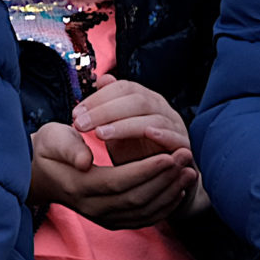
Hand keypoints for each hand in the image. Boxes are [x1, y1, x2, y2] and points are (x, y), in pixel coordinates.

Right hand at [31, 119, 198, 228]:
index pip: (120, 181)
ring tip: (189, 172)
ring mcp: (102, 218)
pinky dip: (163, 208)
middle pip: (136, 198)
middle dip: (165, 178)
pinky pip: (142, 219)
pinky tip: (177, 191)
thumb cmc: (49, 150)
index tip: (170, 154)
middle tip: (186, 157)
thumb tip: (84, 160)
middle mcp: (92, 208)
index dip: (147, 169)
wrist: (39, 174)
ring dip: (169, 193)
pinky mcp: (111, 221)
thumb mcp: (52, 140)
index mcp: (80, 186)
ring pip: (143, 211)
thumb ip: (69, 148)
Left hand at [73, 80, 190, 163]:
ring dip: (125, 125)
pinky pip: (176, 137)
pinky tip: (147, 134)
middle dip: (105, 111)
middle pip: (136, 99)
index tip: (75, 114)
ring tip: (100, 134)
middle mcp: (161, 108)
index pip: (123, 88)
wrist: (160, 180)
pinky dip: (163, 134)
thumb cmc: (135, 153)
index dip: (98, 98)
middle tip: (79, 124)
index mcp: (144, 100)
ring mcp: (175, 126)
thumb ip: (108, 107)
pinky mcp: (184, 147)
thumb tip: (102, 79)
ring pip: (152, 118)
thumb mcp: (117, 130)